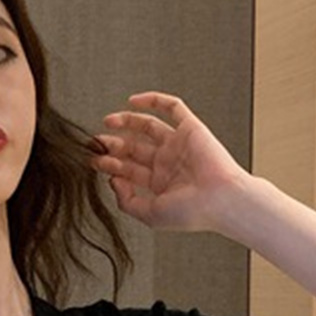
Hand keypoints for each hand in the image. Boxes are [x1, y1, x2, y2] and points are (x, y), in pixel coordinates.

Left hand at [90, 91, 252, 234]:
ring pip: (147, 126)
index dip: (110, 165)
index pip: (129, 170)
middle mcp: (168, 162)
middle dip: (113, 145)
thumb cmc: (192, 212)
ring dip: (126, 122)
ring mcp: (178, 144)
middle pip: (134, 148)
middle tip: (96, 143)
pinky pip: (172, 107)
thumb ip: (127, 201)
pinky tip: (132, 102)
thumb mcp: (150, 214)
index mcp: (160, 184)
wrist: (220, 200)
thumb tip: (113, 181)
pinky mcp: (191, 128)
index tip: (95, 162)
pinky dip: (153, 101)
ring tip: (108, 122)